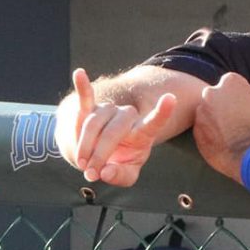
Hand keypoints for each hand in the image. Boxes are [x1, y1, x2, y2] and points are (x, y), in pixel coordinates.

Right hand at [58, 68, 177, 187]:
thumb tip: (105, 171)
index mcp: (142, 133)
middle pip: (112, 132)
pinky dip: (82, 86)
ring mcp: (109, 111)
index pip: (154, 122)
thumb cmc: (117, 162)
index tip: (170, 98)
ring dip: (84, 147)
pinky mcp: (90, 109)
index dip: (162, 112)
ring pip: (93, 124)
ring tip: (81, 164)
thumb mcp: (126, 174)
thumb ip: (120, 176)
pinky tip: (79, 73)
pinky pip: (86, 97)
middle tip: (90, 173)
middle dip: (99, 155)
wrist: (98, 151)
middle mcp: (127, 117)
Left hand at [193, 73, 249, 181]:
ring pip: (209, 112)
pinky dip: (212, 133)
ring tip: (234, 134)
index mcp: (230, 82)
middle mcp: (210, 93)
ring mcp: (201, 113)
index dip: (243, 97)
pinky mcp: (196, 131)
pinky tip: (226, 142)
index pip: (234, 84)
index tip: (249, 109)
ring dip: (218, 120)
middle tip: (241, 122)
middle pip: (219, 97)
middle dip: (227, 106)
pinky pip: (204, 129)